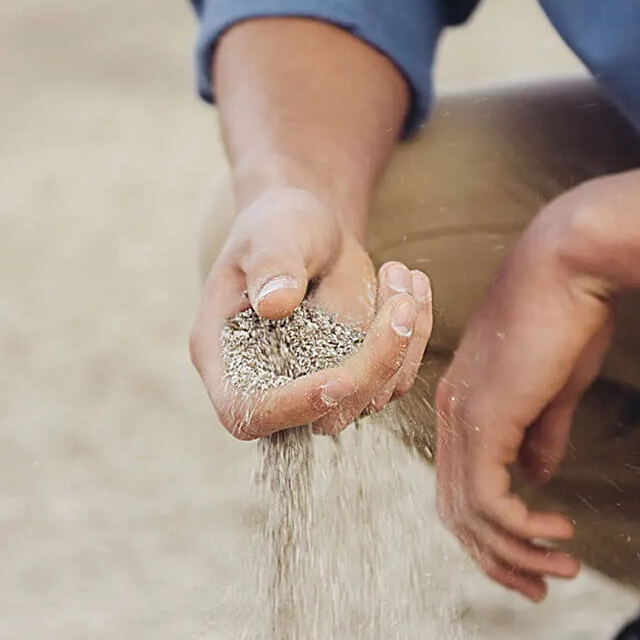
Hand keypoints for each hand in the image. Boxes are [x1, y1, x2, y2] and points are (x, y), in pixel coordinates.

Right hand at [190, 186, 432, 438]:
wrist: (311, 228)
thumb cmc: (278, 226)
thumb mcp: (271, 233)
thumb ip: (271, 265)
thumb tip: (275, 304)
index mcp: (225, 358)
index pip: (248, 411)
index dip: (291, 407)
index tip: (339, 379)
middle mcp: (271, 385)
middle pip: (324, 414)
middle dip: (372, 365)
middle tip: (400, 301)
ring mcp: (319, 386)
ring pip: (372, 399)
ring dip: (401, 343)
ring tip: (399, 273)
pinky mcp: (360, 378)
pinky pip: (398, 377)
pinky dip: (415, 335)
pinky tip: (412, 285)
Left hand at [435, 204, 614, 600]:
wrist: (571, 264)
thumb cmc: (568, 316)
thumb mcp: (554, 387)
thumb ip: (540, 433)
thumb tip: (538, 477)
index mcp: (464, 408)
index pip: (461, 486)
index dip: (491, 530)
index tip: (532, 557)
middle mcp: (452, 417)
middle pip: (456, 512)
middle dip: (496, 558)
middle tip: (538, 589)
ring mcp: (463, 418)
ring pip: (471, 514)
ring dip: (517, 553)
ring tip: (562, 571)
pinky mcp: (486, 419)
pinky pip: (490, 498)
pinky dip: (522, 528)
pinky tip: (559, 534)